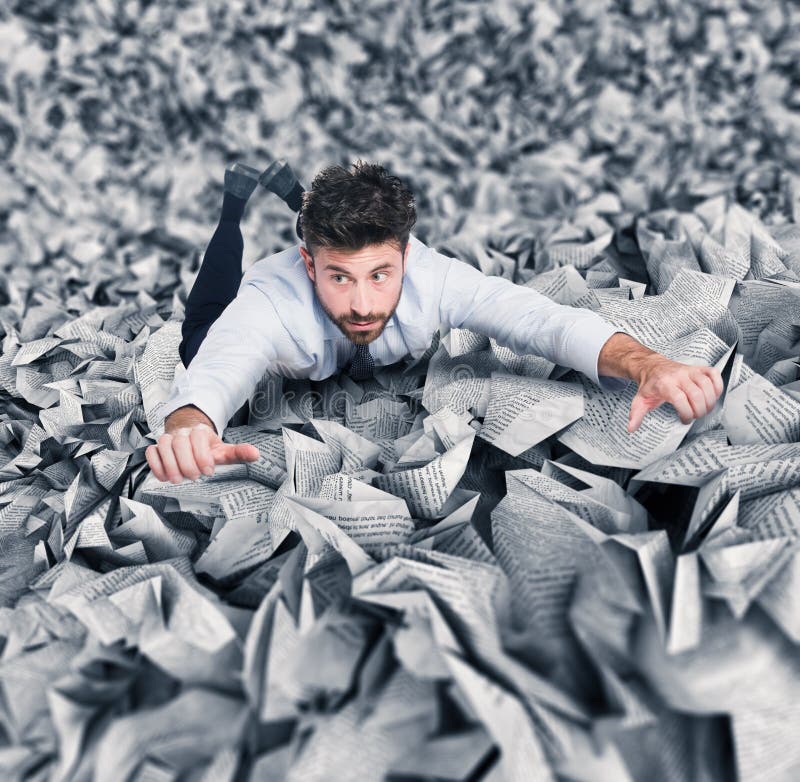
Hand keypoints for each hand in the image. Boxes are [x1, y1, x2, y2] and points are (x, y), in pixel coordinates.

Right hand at [145, 422, 259, 482]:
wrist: (189, 437)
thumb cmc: (207, 448)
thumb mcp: (223, 450)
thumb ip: (238, 452)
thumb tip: (256, 454)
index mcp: (200, 431)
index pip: (198, 437)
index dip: (202, 455)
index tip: (208, 471)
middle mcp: (182, 433)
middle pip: (179, 442)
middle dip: (186, 462)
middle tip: (194, 477)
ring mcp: (167, 439)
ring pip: (163, 445)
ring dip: (170, 465)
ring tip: (178, 480)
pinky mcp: (156, 448)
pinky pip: (151, 452)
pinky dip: (156, 465)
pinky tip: (164, 477)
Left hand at [627, 356, 723, 432]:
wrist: (652, 366)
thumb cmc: (649, 385)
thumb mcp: (640, 400)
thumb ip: (636, 415)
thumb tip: (631, 429)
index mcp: (664, 384)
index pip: (680, 399)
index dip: (686, 413)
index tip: (684, 420)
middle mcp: (678, 376)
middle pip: (696, 395)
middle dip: (699, 410)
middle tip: (695, 416)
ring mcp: (690, 371)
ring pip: (707, 385)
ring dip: (710, 401)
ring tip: (704, 409)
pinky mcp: (698, 368)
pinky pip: (713, 374)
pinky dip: (717, 386)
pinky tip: (712, 395)